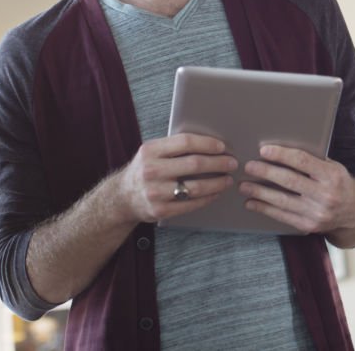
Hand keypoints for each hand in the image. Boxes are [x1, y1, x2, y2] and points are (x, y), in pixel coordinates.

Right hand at [118, 133, 237, 222]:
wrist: (122, 198)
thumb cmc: (145, 170)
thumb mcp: (152, 152)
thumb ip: (173, 147)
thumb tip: (210, 142)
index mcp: (150, 151)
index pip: (185, 143)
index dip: (207, 144)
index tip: (222, 147)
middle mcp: (151, 170)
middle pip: (194, 164)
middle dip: (218, 163)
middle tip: (232, 163)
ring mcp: (155, 192)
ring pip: (195, 187)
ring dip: (217, 183)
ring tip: (227, 179)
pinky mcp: (160, 210)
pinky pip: (191, 204)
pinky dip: (208, 198)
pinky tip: (216, 193)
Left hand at [240, 146, 354, 234]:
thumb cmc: (339, 183)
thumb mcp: (333, 167)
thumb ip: (313, 161)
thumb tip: (282, 151)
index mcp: (332, 175)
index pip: (303, 162)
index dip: (282, 155)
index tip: (264, 150)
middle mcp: (325, 195)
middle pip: (290, 181)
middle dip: (266, 172)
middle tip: (249, 166)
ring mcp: (317, 213)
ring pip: (282, 201)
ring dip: (260, 192)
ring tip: (244, 185)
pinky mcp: (308, 226)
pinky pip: (282, 216)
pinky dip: (265, 208)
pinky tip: (252, 202)